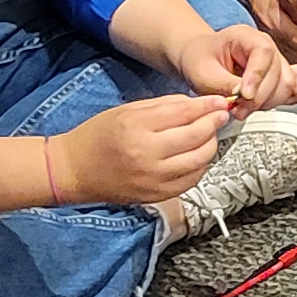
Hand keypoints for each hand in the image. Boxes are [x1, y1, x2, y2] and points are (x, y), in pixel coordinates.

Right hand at [51, 90, 232, 206]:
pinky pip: (191, 180)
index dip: (206, 106)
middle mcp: (147, 154)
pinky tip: (198, 155)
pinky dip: (200, 166)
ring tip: (210, 134)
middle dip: (214, 123)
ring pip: (200, 160)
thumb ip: (164, 106)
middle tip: (220, 115)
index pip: (183, 113)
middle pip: (196, 137)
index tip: (219, 101)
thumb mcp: (126, 111)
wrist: (75, 171)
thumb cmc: (97, 137)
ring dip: (211, 145)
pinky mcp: (158, 195)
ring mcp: (154, 179)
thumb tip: (197, 104)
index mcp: (136, 127)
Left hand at [177, 24, 296, 111]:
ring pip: (288, 85)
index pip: (264, 52)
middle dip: (259, 98)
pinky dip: (288, 99)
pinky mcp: (282, 77)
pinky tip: (266, 104)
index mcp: (247, 36)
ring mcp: (277, 61)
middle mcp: (267, 46)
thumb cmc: (201, 61)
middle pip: (279, 73)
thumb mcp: (202, 73)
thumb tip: (244, 97)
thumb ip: (224, 84)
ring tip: (244, 108)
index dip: (257, 76)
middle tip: (237, 109)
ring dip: (268, 102)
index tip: (243, 95)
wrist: (202, 62)